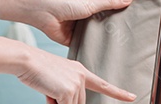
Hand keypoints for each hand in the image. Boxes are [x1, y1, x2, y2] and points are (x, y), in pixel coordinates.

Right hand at [0, 36, 134, 103]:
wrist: (28, 60)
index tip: (132, 97)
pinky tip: (48, 92)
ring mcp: (76, 83)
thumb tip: (72, 103)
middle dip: (63, 102)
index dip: (118, 93)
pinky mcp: (68, 91)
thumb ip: (68, 92)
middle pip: (78, 102)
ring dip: (57, 103)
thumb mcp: (57, 80)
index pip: (103, 84)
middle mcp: (81, 76)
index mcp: (80, 71)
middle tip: (50, 90)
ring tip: (47, 88)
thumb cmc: (38, 70)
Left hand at [32, 0, 132, 46]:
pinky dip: (90, 49)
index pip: (106, 11)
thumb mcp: (90, 3)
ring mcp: (78, 30)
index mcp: (88, 7)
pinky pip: (84, 46)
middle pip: (100, 25)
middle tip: (129, 36)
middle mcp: (84, 18)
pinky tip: (102, 55)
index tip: (131, 20)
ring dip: (100, 40)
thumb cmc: (65, 4)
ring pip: (93, 36)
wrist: (45, 15)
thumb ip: (109, 3)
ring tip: (120, 48)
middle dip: (110, 30)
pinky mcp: (72, 41)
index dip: (116, 15)